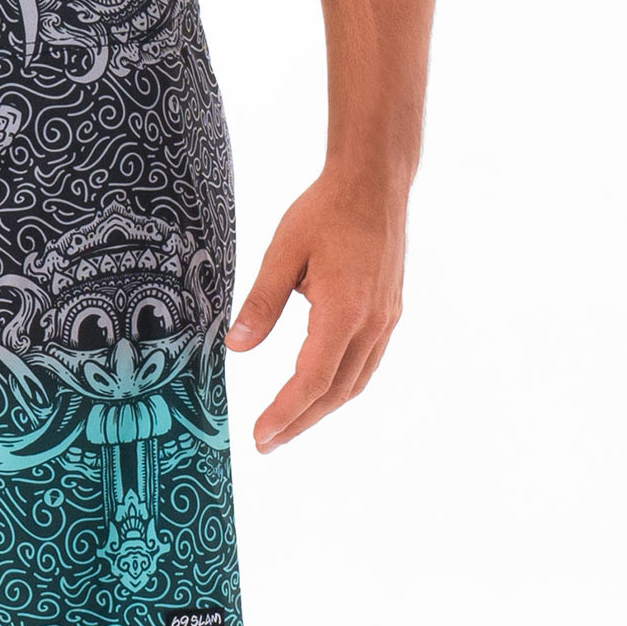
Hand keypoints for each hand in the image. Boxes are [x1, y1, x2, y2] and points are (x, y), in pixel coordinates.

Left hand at [225, 172, 405, 450]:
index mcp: (345, 310)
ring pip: (354, 382)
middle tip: (266, 443)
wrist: (375, 183)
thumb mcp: (283, 250)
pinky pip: (366, 364)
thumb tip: (236, 347)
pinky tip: (320, 388)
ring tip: (288, 425)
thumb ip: (261, 302)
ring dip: (321, 409)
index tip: (260, 435)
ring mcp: (386, 321)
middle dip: (300, 422)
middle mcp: (372, 324)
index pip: (312, 379)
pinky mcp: (389, 313)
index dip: (285, 412)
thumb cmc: (326, 210)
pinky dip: (341, 386)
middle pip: (335, 392)